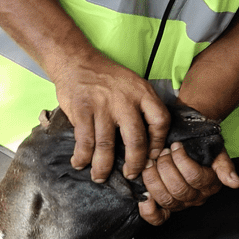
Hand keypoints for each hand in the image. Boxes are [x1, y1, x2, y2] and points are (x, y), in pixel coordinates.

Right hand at [53, 52, 170, 182]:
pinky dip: (82, 156)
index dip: (158, 143)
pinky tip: (80, 163)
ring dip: (103, 167)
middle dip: (135, 164)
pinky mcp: (82, 110)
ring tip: (100, 177)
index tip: (153, 157)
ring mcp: (103, 106)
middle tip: (131, 175)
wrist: (77, 61)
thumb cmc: (108, 78)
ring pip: (106, 145)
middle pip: (136, 140)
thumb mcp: (135, 85)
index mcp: (143, 93)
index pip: (160, 121)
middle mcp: (125, 100)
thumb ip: (143, 107)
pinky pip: (84, 141)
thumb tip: (150, 142)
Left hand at [137, 143, 238, 224]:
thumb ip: (225, 167)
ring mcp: (179, 204)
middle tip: (162, 153)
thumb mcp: (216, 152)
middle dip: (165, 167)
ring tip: (150, 163)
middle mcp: (195, 197)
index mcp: (209, 185)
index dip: (181, 161)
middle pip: (178, 189)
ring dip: (153, 179)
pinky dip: (147, 208)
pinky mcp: (164, 209)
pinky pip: (156, 217)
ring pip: (166, 199)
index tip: (176, 146)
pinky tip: (144, 195)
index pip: (194, 177)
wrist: (187, 146)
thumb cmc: (199, 148)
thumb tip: (235, 183)